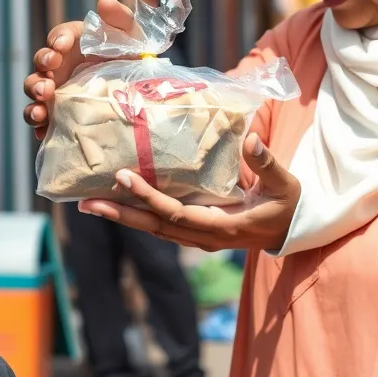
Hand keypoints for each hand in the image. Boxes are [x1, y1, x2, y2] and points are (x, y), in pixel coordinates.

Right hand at [22, 0, 135, 139]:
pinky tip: (44, 130)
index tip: (62, 46)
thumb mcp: (132, 36)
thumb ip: (120, 18)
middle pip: (39, 64)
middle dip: (41, 68)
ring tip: (43, 102)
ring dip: (34, 95)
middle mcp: (60, 66)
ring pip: (34, 91)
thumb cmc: (133, 58)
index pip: (58, 37)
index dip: (57, 40)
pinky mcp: (59, 115)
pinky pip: (42, 121)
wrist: (142, 95)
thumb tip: (104, 1)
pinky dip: (39, 125)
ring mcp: (57, 91)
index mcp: (74, 44)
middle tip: (50, 75)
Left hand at [78, 134, 299, 252]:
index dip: (149, 197)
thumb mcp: (284, 184)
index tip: (124, 177)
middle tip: (85, 203)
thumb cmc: (289, 204)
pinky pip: (162, 226)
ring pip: (155, 229)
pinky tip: (118, 205)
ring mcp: (199, 238)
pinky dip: (138, 216)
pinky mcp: (197, 233)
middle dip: (120, 215)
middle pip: (156, 227)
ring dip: (123, 217)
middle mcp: (205, 238)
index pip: (177, 213)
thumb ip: (267, 163)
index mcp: (224, 227)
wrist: (293, 229)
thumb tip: (250, 137)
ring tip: (90, 204)